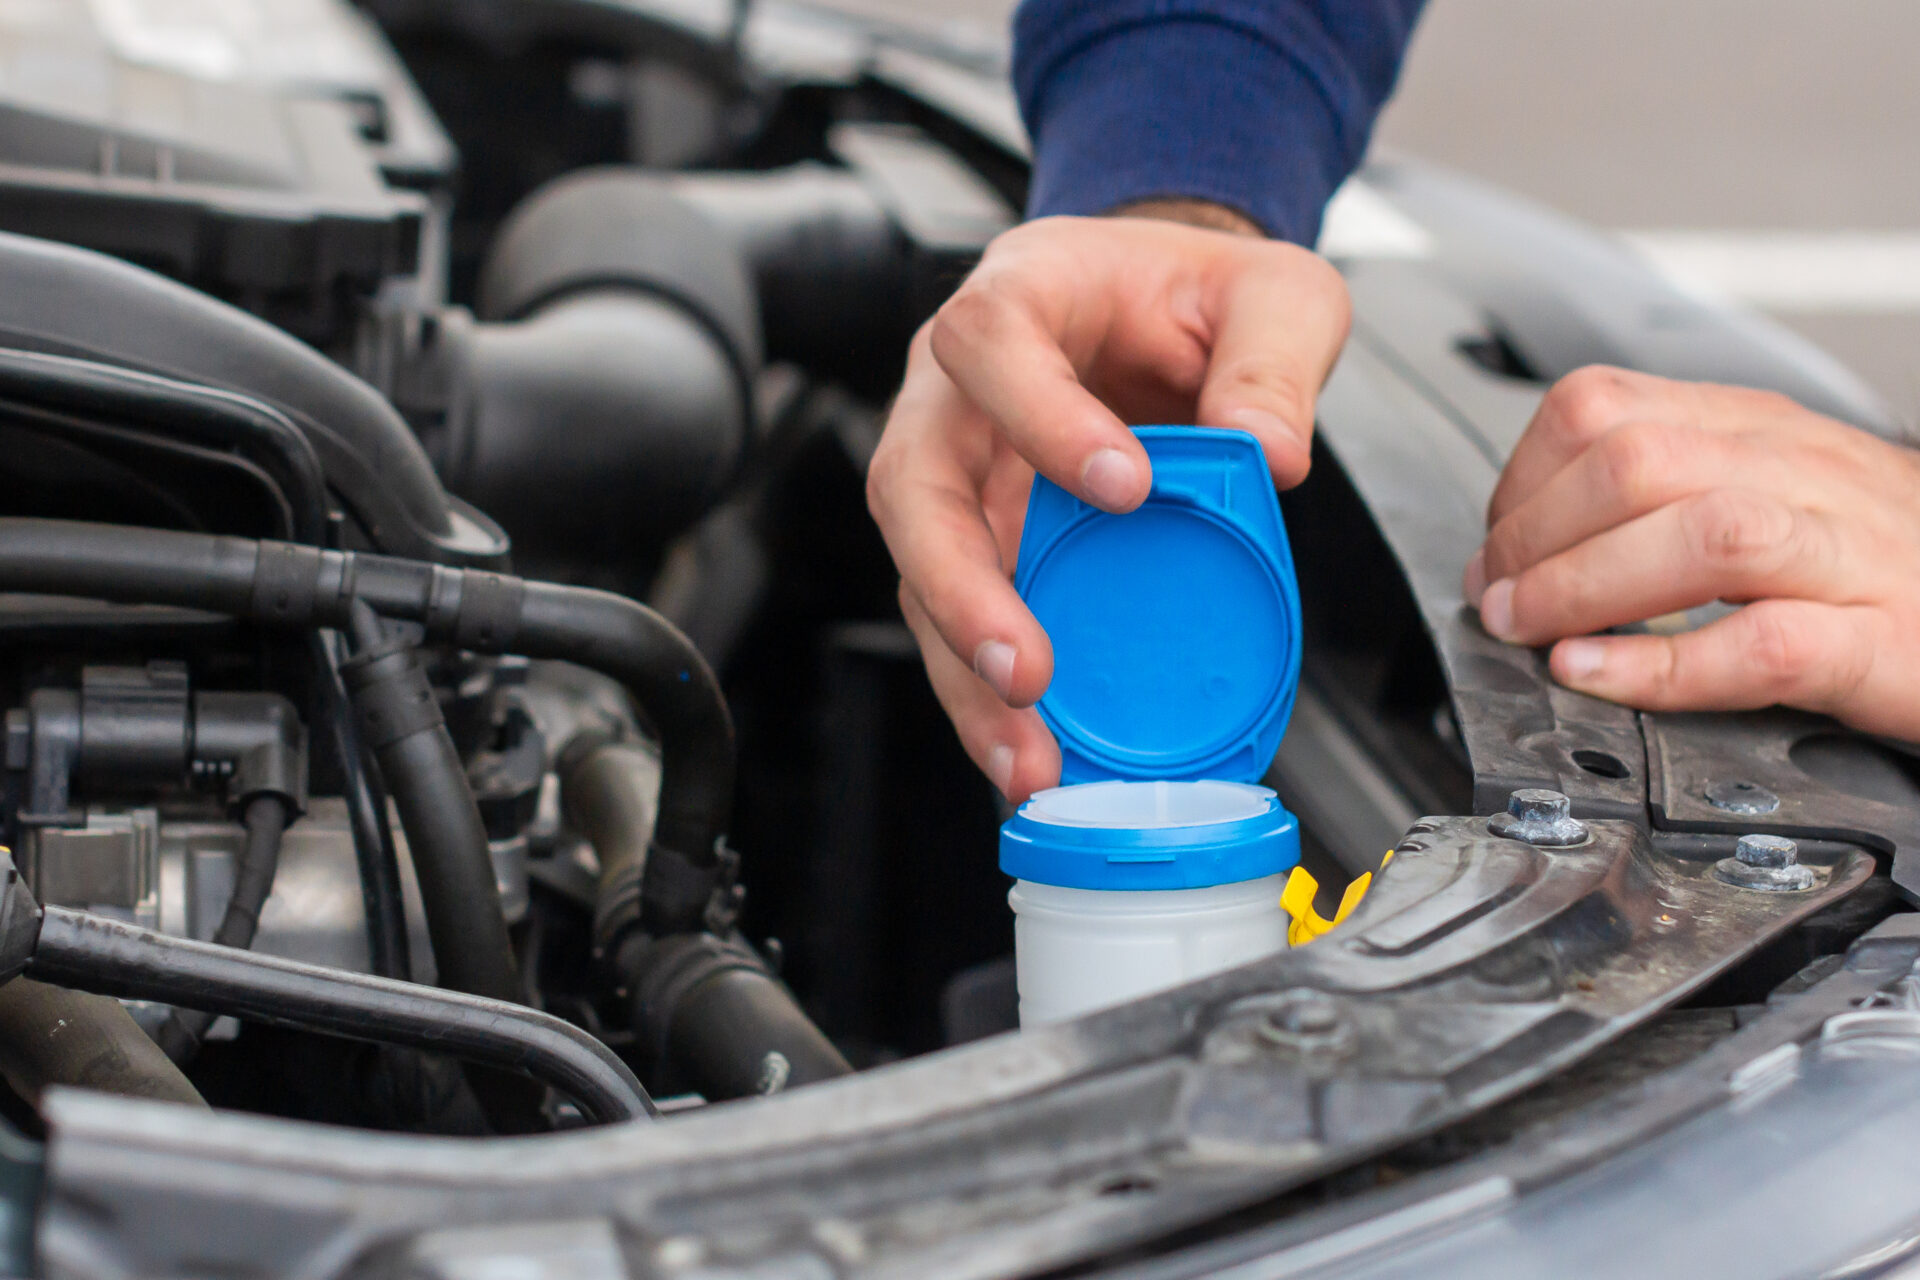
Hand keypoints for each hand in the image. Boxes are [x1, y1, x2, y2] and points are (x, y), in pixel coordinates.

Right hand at [866, 212, 1350, 800]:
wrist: (1166, 309)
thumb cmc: (1198, 291)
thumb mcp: (1274, 293)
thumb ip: (1274, 362)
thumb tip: (1272, 458)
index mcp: (1022, 292)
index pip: (991, 339)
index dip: (1040, 412)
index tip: (1125, 485)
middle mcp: (960, 390)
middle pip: (912, 483)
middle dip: (960, 589)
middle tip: (1027, 672)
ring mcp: (961, 472)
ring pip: (920, 571)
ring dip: (964, 672)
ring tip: (1027, 756)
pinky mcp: (983, 542)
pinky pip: (963, 619)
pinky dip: (990, 694)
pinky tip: (1034, 756)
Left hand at [1465, 365, 1919, 738]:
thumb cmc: (1881, 563)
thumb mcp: (1767, 494)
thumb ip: (1659, 502)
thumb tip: (1524, 545)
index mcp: (1757, 431)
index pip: (1603, 407)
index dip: (1523, 477)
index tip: (1497, 547)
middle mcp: (1801, 473)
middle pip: (1638, 462)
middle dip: (1536, 536)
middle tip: (1500, 602)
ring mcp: (1848, 553)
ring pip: (1702, 535)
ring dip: (1587, 587)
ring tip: (1533, 632)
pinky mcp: (1883, 642)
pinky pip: (1764, 643)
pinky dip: (1663, 665)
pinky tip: (1598, 675)